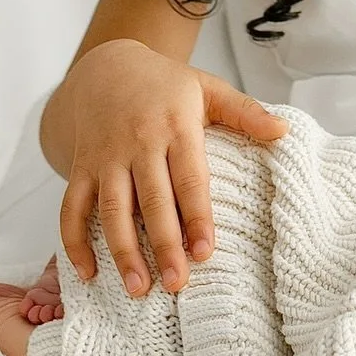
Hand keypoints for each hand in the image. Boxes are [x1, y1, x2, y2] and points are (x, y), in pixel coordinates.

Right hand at [56, 40, 286, 297]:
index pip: (189, 178)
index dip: (196, 216)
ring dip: (122, 251)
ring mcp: (105, 157)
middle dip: (163, 245)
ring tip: (138, 288)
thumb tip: (283, 132)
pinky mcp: (80, 167)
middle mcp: (138, 143)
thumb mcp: (208, 88)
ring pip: (111, 209)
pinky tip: (89, 274)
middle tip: (176, 283)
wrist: (106, 67)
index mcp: (175, 126)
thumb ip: (246, 112)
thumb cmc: (166, 85)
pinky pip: (72, 208)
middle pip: (151, 201)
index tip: (205, 252)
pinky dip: (74, 242)